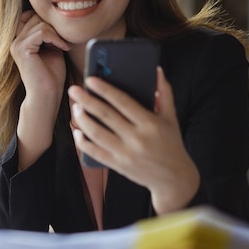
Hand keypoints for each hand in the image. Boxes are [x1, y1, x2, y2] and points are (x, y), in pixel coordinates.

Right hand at [10, 10, 70, 101]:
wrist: (46, 96)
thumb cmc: (51, 76)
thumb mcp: (52, 49)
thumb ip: (49, 34)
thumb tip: (55, 19)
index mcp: (20, 41)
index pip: (30, 15)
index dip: (46, 21)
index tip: (60, 35)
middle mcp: (15, 41)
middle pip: (36, 17)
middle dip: (53, 26)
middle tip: (64, 41)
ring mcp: (17, 44)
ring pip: (40, 24)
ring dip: (57, 34)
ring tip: (64, 46)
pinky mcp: (22, 49)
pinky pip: (42, 32)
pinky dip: (56, 39)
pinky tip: (63, 48)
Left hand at [69, 67, 199, 213]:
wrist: (174, 179)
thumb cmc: (171, 142)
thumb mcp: (171, 117)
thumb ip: (164, 92)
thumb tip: (156, 70)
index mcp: (150, 123)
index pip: (123, 102)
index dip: (105, 90)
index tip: (90, 80)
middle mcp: (137, 139)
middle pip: (106, 116)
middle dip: (87, 101)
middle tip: (74, 90)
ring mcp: (126, 153)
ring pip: (97, 134)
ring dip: (82, 119)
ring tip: (75, 107)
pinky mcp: (118, 165)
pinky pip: (95, 152)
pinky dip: (83, 141)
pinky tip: (77, 130)